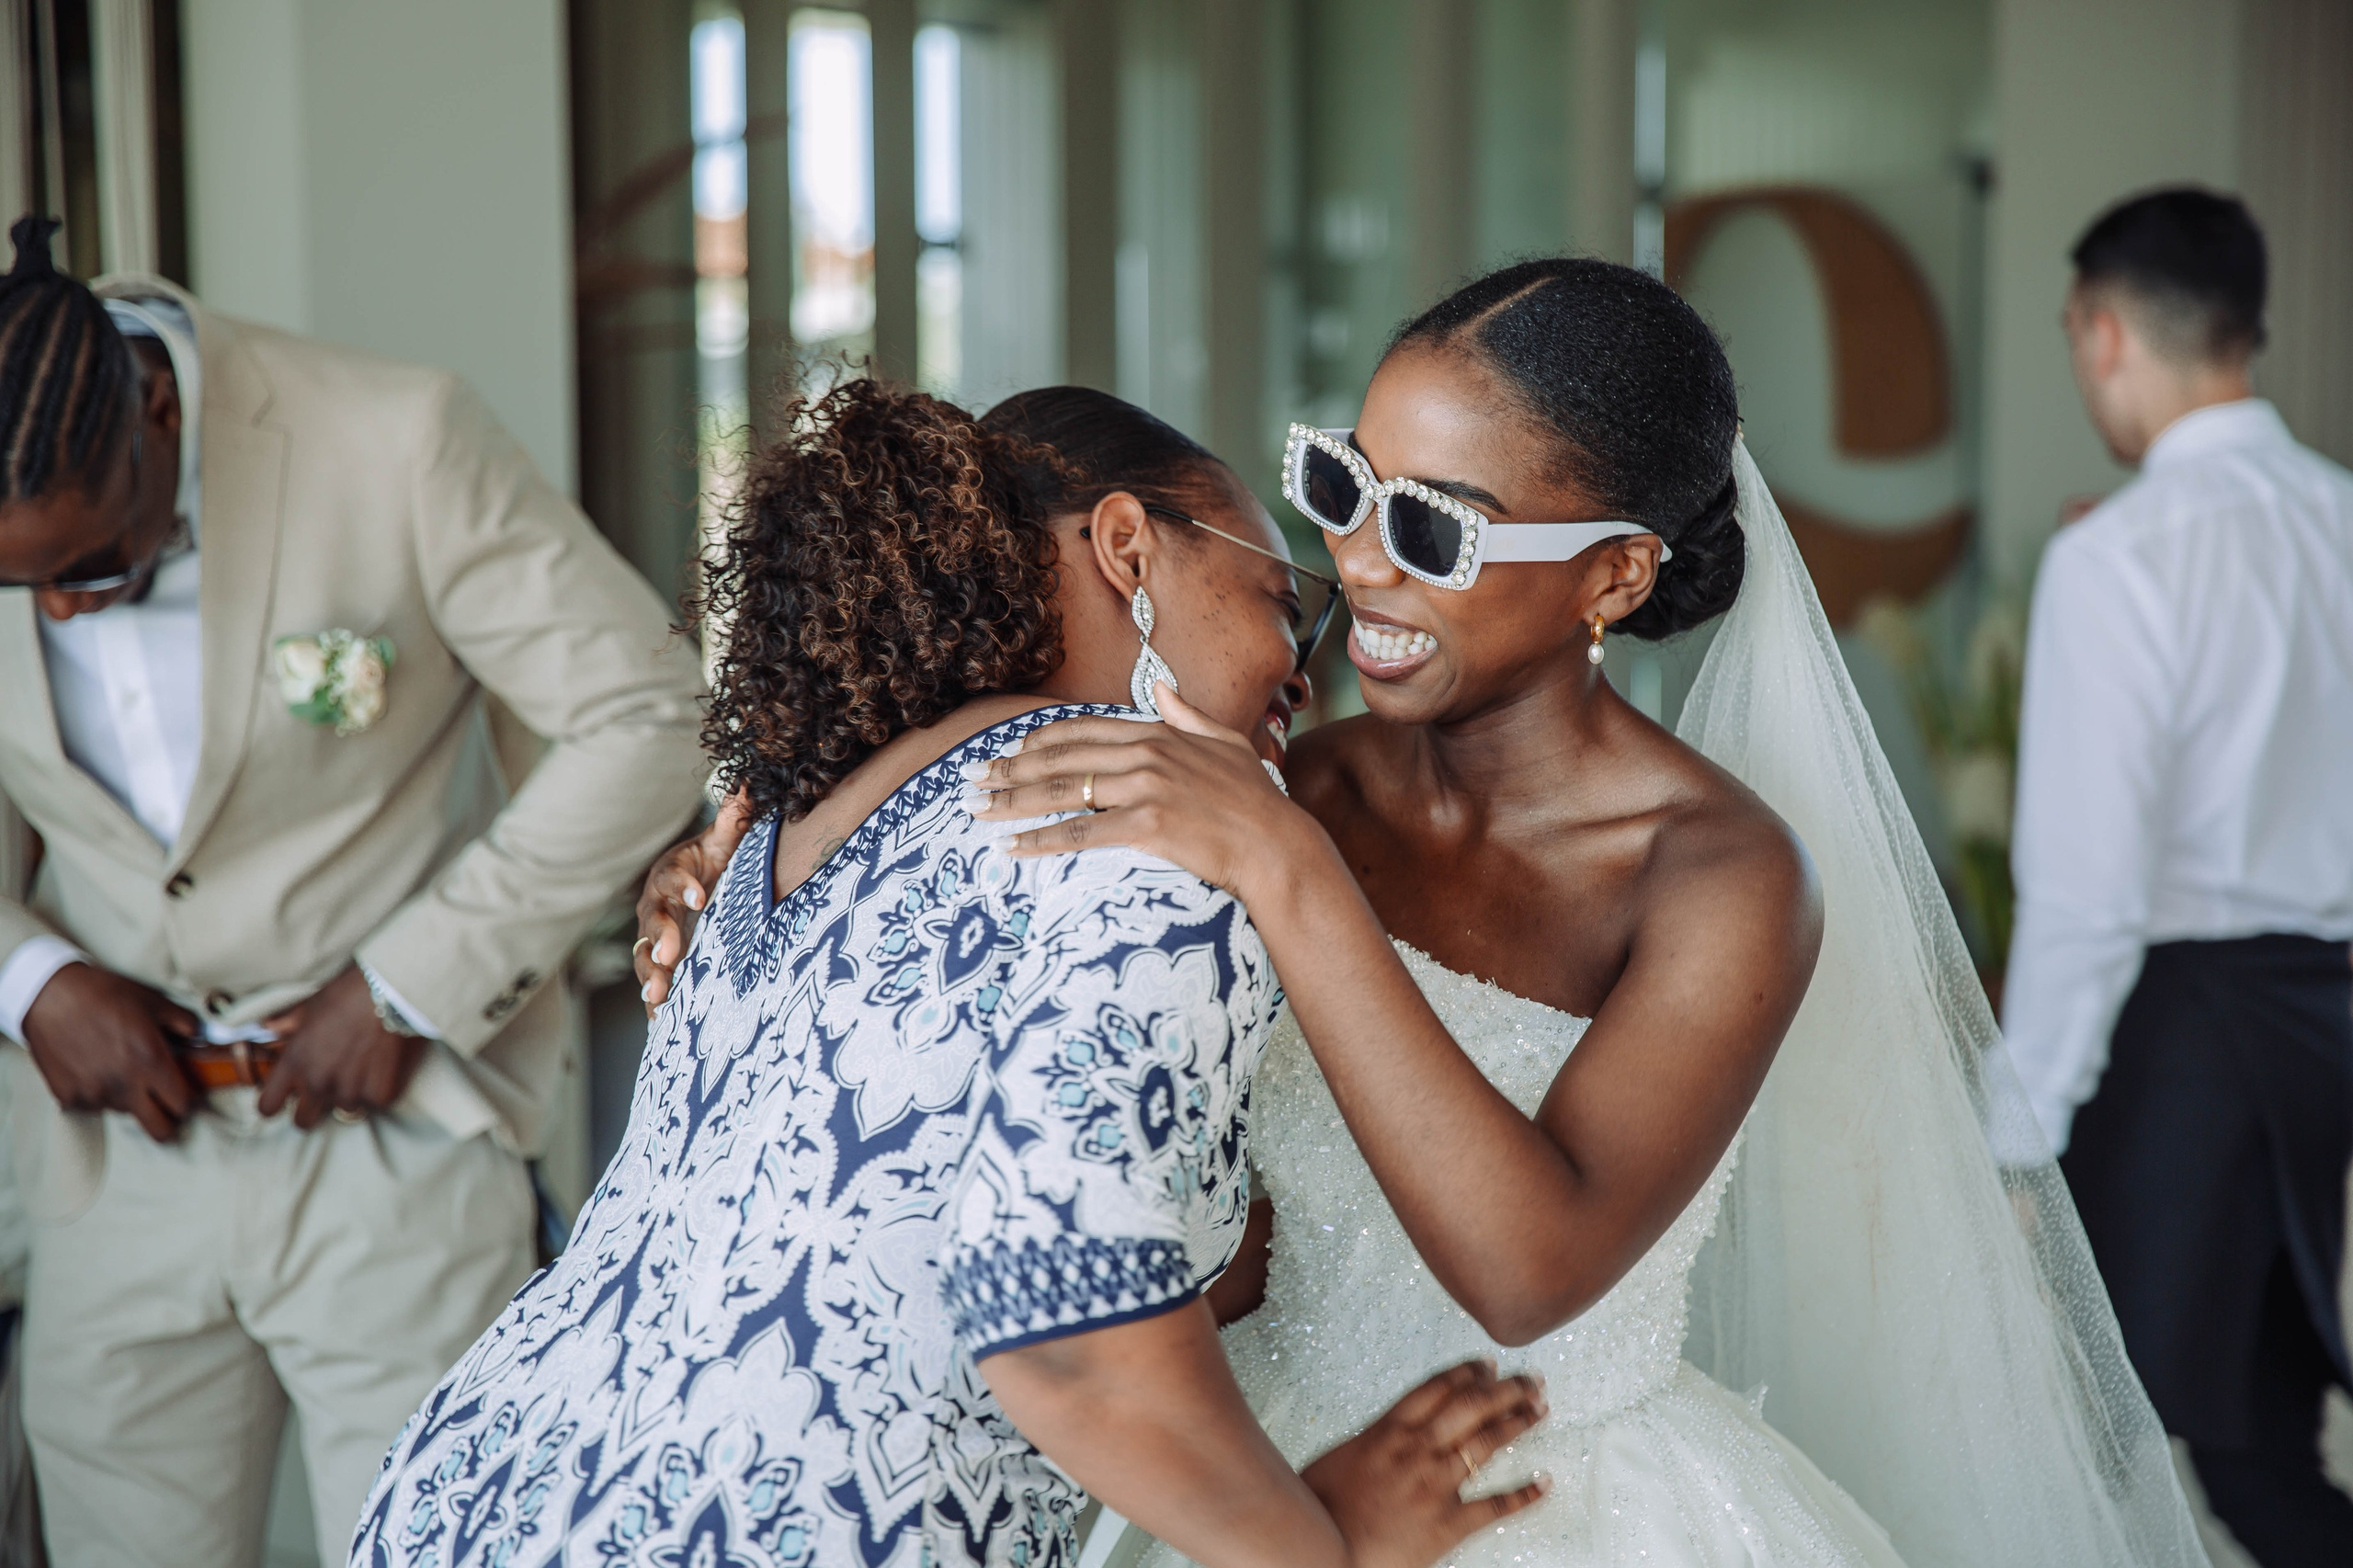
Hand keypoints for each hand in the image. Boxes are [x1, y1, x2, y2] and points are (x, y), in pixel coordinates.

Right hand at [21, 962, 199, 1142]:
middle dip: (168, 1119)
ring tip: (120, 1067)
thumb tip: (202, 1036)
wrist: (49, 995)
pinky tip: (94, 1067)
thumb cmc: (103, 994)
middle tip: (164, 1100)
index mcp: (151, 1061)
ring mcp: (95, 1094)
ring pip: (126, 1113)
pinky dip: (99, 1093)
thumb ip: (184, 1022)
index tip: (186, 1092)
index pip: (183, 1105)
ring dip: (130, 1098)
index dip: (189, 1100)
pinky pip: (94, 1106)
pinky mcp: (68, 1097)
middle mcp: (125, 1084)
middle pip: (160, 1129)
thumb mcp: (153, 1001)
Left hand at [258, 966, 428, 1128]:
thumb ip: (285, 1022)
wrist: (397, 990)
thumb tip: (264, 1027)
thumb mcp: (311, 1004)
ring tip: (366, 1064)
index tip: (286, 1098)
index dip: (275, 1104)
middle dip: (311, 1110)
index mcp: (296, 1061)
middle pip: (303, 1121)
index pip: (268, 1106)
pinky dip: (382, 1087)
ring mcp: (351, 1091)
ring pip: (345, 1108)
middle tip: (328, 1088)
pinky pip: (378, 1102)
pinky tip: (387, 1063)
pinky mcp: (382, 1094)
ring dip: (352, 1093)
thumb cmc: (351, 992)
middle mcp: (318, 1081)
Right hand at [634, 793, 752, 1015]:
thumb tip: (751, 781)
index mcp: (670, 876)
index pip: (674, 879)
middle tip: (670, 956)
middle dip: (659, 939)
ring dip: (650, 977)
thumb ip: (734, 816)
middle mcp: (656, 908)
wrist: (695, 887)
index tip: (702, 898)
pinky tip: (661, 1025)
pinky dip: (654, 1006)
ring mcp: (653, 939)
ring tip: (658, 997)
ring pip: (645, 958)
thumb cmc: (709, 863)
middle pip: (652, 924)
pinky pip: (653, 986)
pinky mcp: (660, 964)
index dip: (685, 887)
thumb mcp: (722, 841)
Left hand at [968, 683, 1309, 900]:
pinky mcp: (1148, 825)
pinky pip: (1081, 831)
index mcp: (1158, 732)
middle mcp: (1146, 753)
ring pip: (1062, 790)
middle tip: (973, 779)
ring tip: (978, 810)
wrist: (1278, 845)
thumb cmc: (1256, 801)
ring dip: (1012, 801)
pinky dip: (1042, 839)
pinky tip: (1013, 847)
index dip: (1039, 740)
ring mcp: (1146, 787)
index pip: (1082, 729)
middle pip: (1061, 758)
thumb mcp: (1226, 743)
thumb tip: (1164, 688)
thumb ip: (1188, 715)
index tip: (1008, 751)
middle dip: (1009, 769)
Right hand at [1305, 1359, 1550, 1567]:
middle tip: (1530, 1380)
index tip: (1487, 1364)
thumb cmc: (1318, 1508)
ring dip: (1518, 1422)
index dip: (1467, 1372)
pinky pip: (1494, 1506)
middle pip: (1471, 1405)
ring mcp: (1433, 1485)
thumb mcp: (1338, 1458)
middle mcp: (1416, 1450)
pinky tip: (1544, 1483)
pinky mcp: (1446, 1524)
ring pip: (1487, 1443)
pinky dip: (1524, 1494)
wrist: (1319, 1549)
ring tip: (1540, 1409)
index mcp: (1387, 1431)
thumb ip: (1368, 1443)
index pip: (1437, 1388)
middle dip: (1505, 1388)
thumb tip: (1382, 1434)